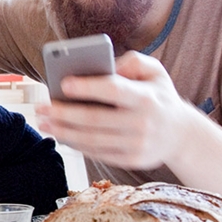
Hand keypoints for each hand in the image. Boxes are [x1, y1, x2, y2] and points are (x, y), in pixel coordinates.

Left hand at [35, 51, 188, 169]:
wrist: (181, 135)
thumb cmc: (159, 96)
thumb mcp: (155, 71)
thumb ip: (132, 61)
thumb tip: (107, 66)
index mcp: (147, 98)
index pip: (113, 90)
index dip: (87, 87)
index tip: (63, 83)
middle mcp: (142, 123)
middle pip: (94, 119)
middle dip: (63, 114)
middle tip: (41, 107)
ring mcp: (136, 145)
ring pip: (92, 139)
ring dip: (63, 131)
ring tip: (44, 122)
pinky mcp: (131, 160)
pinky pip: (97, 153)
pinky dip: (76, 144)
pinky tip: (61, 134)